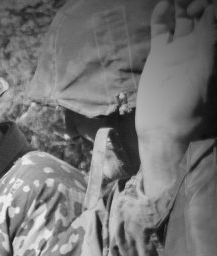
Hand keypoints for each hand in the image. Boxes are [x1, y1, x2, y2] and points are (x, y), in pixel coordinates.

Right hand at [137, 0, 215, 194]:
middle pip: (199, 14)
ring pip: (180, 18)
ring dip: (180, 5)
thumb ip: (208, 38)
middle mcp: (196, 45)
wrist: (167, 127)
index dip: (210, 7)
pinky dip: (160, 16)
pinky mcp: (159, 56)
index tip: (203, 6)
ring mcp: (177, 50)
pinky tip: (162, 4)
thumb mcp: (205, 65)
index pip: (214, 18)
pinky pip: (159, 30)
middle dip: (196, 3)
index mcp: (212, 46)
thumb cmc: (191, 101)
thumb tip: (212, 11)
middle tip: (191, 4)